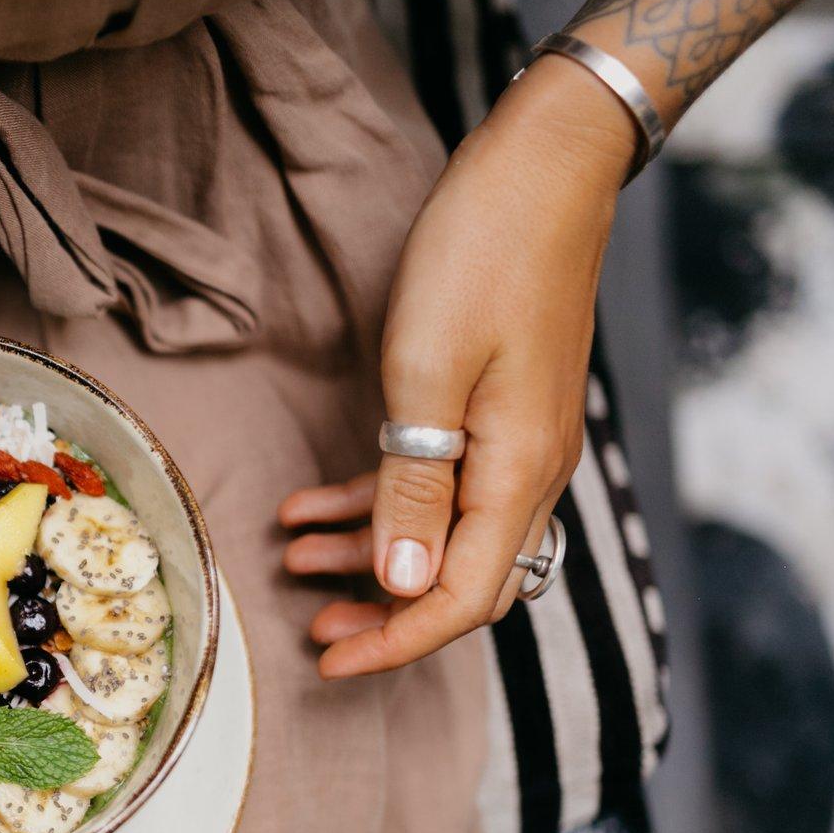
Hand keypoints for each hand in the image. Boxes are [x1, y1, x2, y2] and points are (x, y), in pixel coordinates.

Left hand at [278, 55, 638, 677]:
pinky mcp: (493, 412)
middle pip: (458, 579)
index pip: (460, 597)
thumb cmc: (482, 258)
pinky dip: (373, 501)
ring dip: (366, 553)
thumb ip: (414, 488)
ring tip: (291, 558)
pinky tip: (307, 504)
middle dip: (383, 612)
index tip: (327, 663)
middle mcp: (527, 471)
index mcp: (518, 474)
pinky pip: (433, 483)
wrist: (542, 170)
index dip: (395, 641)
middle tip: (313, 627)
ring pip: (438, 534)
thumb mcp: (427, 376)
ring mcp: (513, 442)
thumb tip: (404, 587)